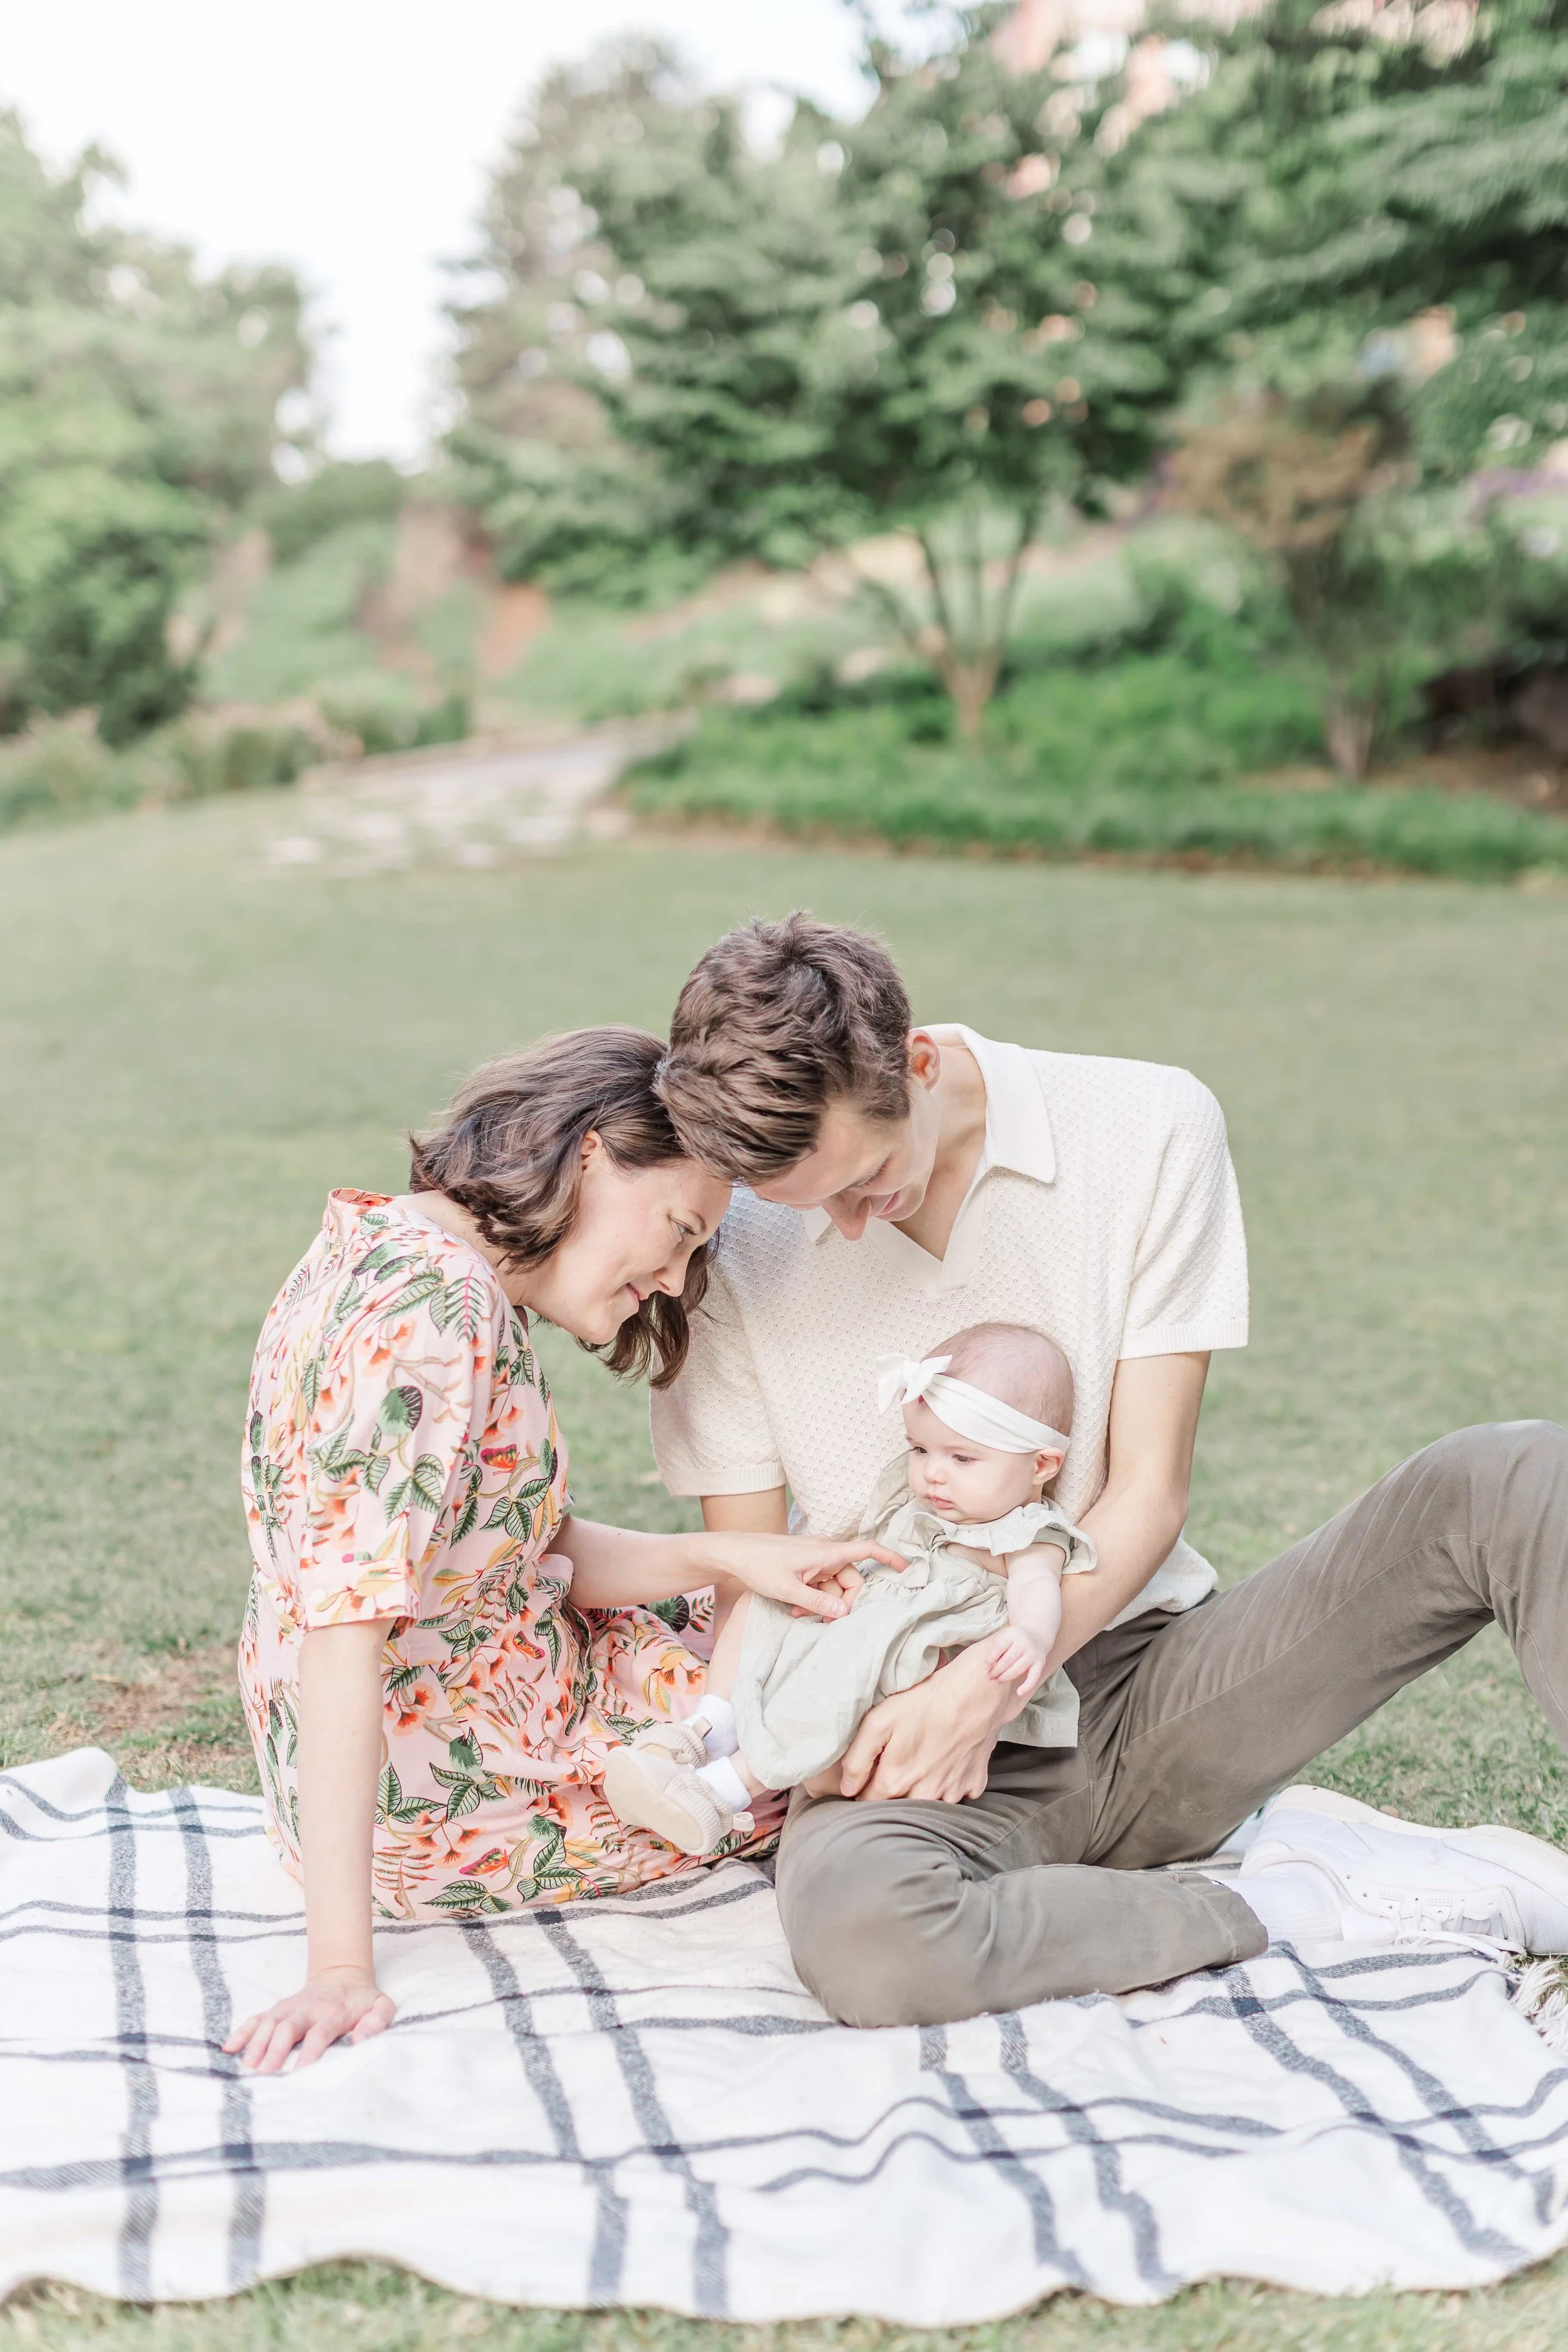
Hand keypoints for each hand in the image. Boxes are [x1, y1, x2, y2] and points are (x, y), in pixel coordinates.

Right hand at [224, 1965, 394, 2073]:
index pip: (321, 2031)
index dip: (311, 2050)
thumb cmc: (362, 2000)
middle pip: (290, 2027)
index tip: (301, 2070)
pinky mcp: (277, 2009)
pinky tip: (228, 2048)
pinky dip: (242, 2032)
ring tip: (247, 2065)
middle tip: (265, 2073)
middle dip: (276, 2049)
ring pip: (270, 2022)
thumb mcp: (381, 2005)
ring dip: (257, 2042)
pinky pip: (257, 2018)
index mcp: (335, 2011)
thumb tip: (361, 2040)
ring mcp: (290, 2007)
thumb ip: (377, 2021)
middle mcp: (309, 2008)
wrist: (342, 1975)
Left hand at [695, 1531, 904, 1621]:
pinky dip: (812, 1597)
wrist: (733, 1552)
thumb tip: (845, 1613)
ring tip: (797, 1613)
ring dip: (822, 1603)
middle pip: (850, 1579)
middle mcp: (825, 1552)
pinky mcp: (805, 1565)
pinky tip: (794, 1607)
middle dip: (840, 1602)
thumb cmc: (758, 1565)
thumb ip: (817, 1603)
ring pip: (834, 1585)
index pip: (866, 1549)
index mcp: (825, 1552)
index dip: (889, 1558)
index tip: (906, 1568)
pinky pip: (820, 1584)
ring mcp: (815, 1559)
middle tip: (819, 1620)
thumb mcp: (788, 1590)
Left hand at [837, 1639, 1019, 1802]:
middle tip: (897, 1762)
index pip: (869, 1802)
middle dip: (892, 1792)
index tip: (867, 1776)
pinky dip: (949, 1783)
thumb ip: (858, 1758)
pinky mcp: (974, 1784)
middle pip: (898, 1806)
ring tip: (924, 1759)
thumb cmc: (925, 1701)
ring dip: (921, 1790)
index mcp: (897, 1781)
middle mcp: (925, 1795)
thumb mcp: (880, 1721)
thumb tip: (847, 1788)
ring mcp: (952, 1792)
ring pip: (928, 1804)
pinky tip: (947, 1760)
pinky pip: (956, 1794)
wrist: (976, 1692)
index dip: (864, 1789)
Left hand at [986, 1627, 1051, 1702]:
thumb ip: (996, 1650)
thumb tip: (988, 1668)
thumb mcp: (1004, 1637)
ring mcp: (1033, 1653)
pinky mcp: (1040, 1663)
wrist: (1036, 1634)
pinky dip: (1027, 1686)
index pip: (998, 1648)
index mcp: (1012, 1634)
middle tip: (989, 1676)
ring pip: (1017, 1669)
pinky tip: (1019, 1693)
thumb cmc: (1014, 1639)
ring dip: (1005, 1677)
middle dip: (996, 1670)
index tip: (985, 1668)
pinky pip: (1034, 1677)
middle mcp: (1024, 1643)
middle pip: (1007, 1660)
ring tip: (997, 1680)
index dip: (990, 1659)